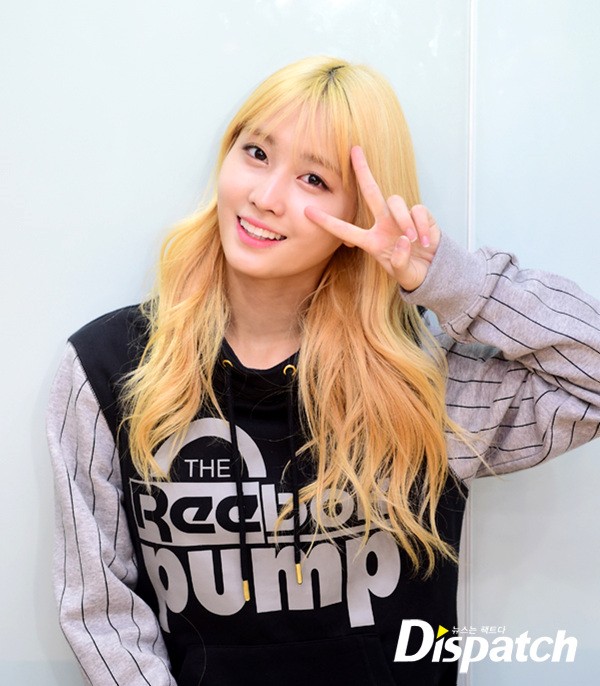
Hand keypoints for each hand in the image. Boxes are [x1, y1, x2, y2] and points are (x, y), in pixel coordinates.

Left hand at [304, 146, 440, 291]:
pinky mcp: (420, 214)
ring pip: (395, 201)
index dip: (327, 222)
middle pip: (371, 192)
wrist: (434, 270)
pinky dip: (422, 225)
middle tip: (354, 150)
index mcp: (371, 241)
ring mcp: (401, 217)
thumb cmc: (411, 271)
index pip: (345, 230)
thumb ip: (399, 262)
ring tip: (414, 241)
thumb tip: (402, 241)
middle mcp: (383, 225)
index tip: (307, 212)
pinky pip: (418, 210)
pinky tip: (426, 241)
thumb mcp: (402, 274)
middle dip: (363, 170)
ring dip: (404, 220)